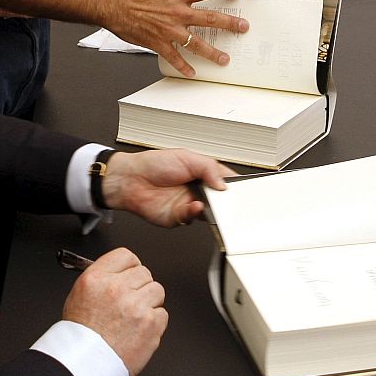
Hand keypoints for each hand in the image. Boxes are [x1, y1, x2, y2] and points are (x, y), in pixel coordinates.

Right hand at [62, 248, 166, 375]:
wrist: (86, 366)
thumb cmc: (80, 336)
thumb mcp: (79, 295)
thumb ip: (101, 279)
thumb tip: (119, 272)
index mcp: (97, 279)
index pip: (126, 256)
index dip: (129, 267)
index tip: (130, 275)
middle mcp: (117, 289)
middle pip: (144, 273)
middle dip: (139, 287)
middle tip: (129, 302)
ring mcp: (136, 306)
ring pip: (157, 291)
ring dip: (149, 303)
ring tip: (133, 318)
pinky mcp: (151, 324)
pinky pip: (162, 314)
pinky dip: (154, 323)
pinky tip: (138, 330)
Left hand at [102, 148, 230, 226]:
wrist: (131, 178)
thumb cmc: (153, 164)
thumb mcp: (186, 157)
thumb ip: (209, 168)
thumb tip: (224, 183)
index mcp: (202, 175)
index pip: (225, 182)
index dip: (234, 186)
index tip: (244, 189)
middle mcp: (198, 191)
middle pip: (220, 200)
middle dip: (226, 202)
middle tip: (230, 200)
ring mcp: (189, 205)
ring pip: (209, 213)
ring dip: (212, 210)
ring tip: (211, 201)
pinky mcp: (178, 217)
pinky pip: (192, 218)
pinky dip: (195, 213)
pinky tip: (194, 206)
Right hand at [103, 0, 247, 76]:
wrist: (111, 4)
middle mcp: (177, 13)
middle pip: (210, 19)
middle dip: (229, 24)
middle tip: (242, 28)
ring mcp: (169, 30)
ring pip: (196, 43)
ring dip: (212, 53)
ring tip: (224, 59)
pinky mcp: (158, 43)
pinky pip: (174, 57)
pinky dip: (183, 66)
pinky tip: (192, 72)